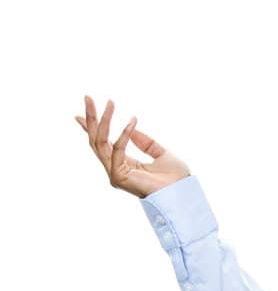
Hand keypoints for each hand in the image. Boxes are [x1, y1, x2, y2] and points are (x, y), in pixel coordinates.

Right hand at [74, 95, 190, 197]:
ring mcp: (115, 175)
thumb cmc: (176, 179)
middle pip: (96, 141)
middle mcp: (116, 170)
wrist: (184, 193)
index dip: (91, 128)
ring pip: (100, 143)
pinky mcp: (118, 177)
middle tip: (87, 97)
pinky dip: (124, 134)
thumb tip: (132, 125)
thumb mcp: (161, 153)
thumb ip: (146, 142)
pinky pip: (117, 149)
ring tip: (110, 102)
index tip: (79, 113)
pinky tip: (132, 121)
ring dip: (104, 120)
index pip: (103, 144)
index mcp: (124, 165)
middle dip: (92, 118)